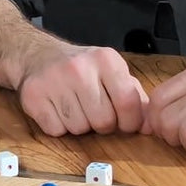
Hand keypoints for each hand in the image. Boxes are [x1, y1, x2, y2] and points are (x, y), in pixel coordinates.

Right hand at [13, 44, 147, 136]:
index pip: (128, 103)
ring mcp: (54, 81)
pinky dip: (58, 126)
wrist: (38, 56)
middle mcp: (80, 68)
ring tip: (73, 106)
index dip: (130, 122)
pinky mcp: (34, 96)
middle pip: (104, 122)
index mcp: (106, 60)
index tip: (124, 122)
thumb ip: (134, 97)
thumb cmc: (81, 69)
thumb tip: (150, 126)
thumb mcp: (111, 72)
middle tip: (93, 110)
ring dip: (79, 125)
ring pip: (79, 129)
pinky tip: (56, 109)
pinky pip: (56, 130)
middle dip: (102, 124)